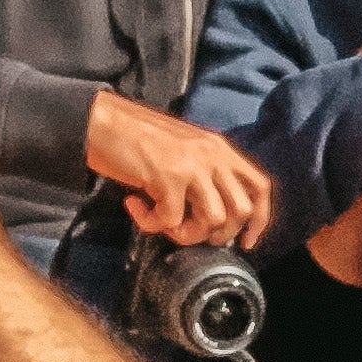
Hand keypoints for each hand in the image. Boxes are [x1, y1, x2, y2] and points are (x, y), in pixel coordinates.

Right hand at [85, 90, 271, 247]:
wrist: (101, 121)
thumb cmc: (136, 137)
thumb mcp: (184, 150)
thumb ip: (204, 174)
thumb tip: (211, 217)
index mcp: (220, 149)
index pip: (259, 187)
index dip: (259, 219)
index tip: (246, 241)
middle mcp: (213, 155)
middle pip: (241, 210)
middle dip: (218, 234)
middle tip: (188, 231)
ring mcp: (193, 165)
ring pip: (213, 220)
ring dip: (186, 234)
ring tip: (161, 222)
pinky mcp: (168, 176)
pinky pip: (171, 220)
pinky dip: (151, 223)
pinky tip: (136, 207)